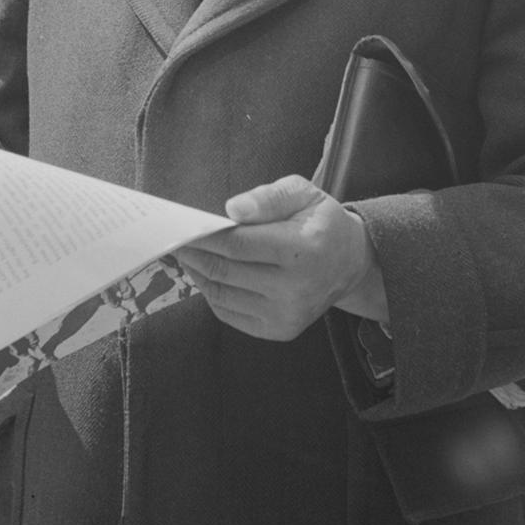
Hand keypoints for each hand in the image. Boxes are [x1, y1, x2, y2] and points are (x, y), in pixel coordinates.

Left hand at [176, 175, 387, 340]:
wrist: (349, 263)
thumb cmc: (320, 222)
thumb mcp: (303, 193)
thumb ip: (268, 197)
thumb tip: (231, 209)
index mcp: (303, 249)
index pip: (237, 245)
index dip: (204, 237)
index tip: (181, 227)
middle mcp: (295, 289)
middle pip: (225, 271)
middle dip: (194, 254)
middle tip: (175, 240)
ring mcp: (287, 315)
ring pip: (222, 295)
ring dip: (198, 274)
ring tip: (186, 255)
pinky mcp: (279, 331)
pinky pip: (229, 313)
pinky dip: (212, 293)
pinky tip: (206, 275)